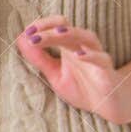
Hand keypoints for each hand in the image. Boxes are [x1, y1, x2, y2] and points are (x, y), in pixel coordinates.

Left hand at [16, 15, 130, 124]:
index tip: (26, 33)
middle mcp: (83, 48)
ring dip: (72, 34)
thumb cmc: (83, 88)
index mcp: (69, 47)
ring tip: (57, 33)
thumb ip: (40, 59)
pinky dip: (92, 56)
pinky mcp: (107, 72)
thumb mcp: (55, 75)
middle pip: (68, 30)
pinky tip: (80, 55)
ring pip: (87, 38)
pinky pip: (101, 59)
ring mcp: (96, 58)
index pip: (57, 26)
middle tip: (33, 36)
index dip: (42, 26)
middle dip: (50, 30)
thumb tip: (21, 40)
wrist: (109, 106)